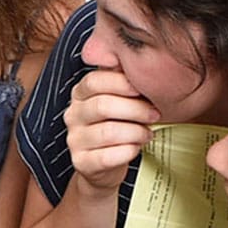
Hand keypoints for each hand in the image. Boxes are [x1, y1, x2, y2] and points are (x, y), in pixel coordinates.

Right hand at [63, 69, 158, 192]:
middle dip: (135, 109)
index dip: (120, 83)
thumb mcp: (118, 101)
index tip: (141, 88)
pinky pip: (107, 156)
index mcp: (80, 94)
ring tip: (148, 133)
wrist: (105, 167)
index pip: (94, 81)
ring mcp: (74, 139)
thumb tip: (142, 60)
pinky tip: (136, 148)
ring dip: (135, 132)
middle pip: (103, 106)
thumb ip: (123, 82)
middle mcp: (72, 115)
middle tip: (155, 114)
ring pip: (108, 132)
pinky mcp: (81, 162)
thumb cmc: (117, 127)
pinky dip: (128, 151)